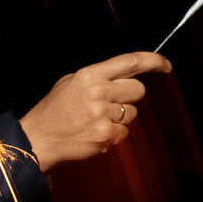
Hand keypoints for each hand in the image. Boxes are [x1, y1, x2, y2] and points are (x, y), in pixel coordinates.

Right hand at [18, 53, 172, 168]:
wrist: (37, 140)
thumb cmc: (53, 112)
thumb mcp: (69, 83)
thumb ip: (97, 77)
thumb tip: (123, 75)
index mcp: (89, 75)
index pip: (130, 62)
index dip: (153, 61)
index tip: (166, 66)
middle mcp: (98, 91)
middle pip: (138, 90)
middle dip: (129, 97)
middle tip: (110, 104)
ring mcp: (102, 114)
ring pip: (132, 113)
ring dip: (119, 118)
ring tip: (94, 121)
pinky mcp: (105, 134)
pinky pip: (124, 132)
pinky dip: (113, 135)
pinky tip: (93, 133)